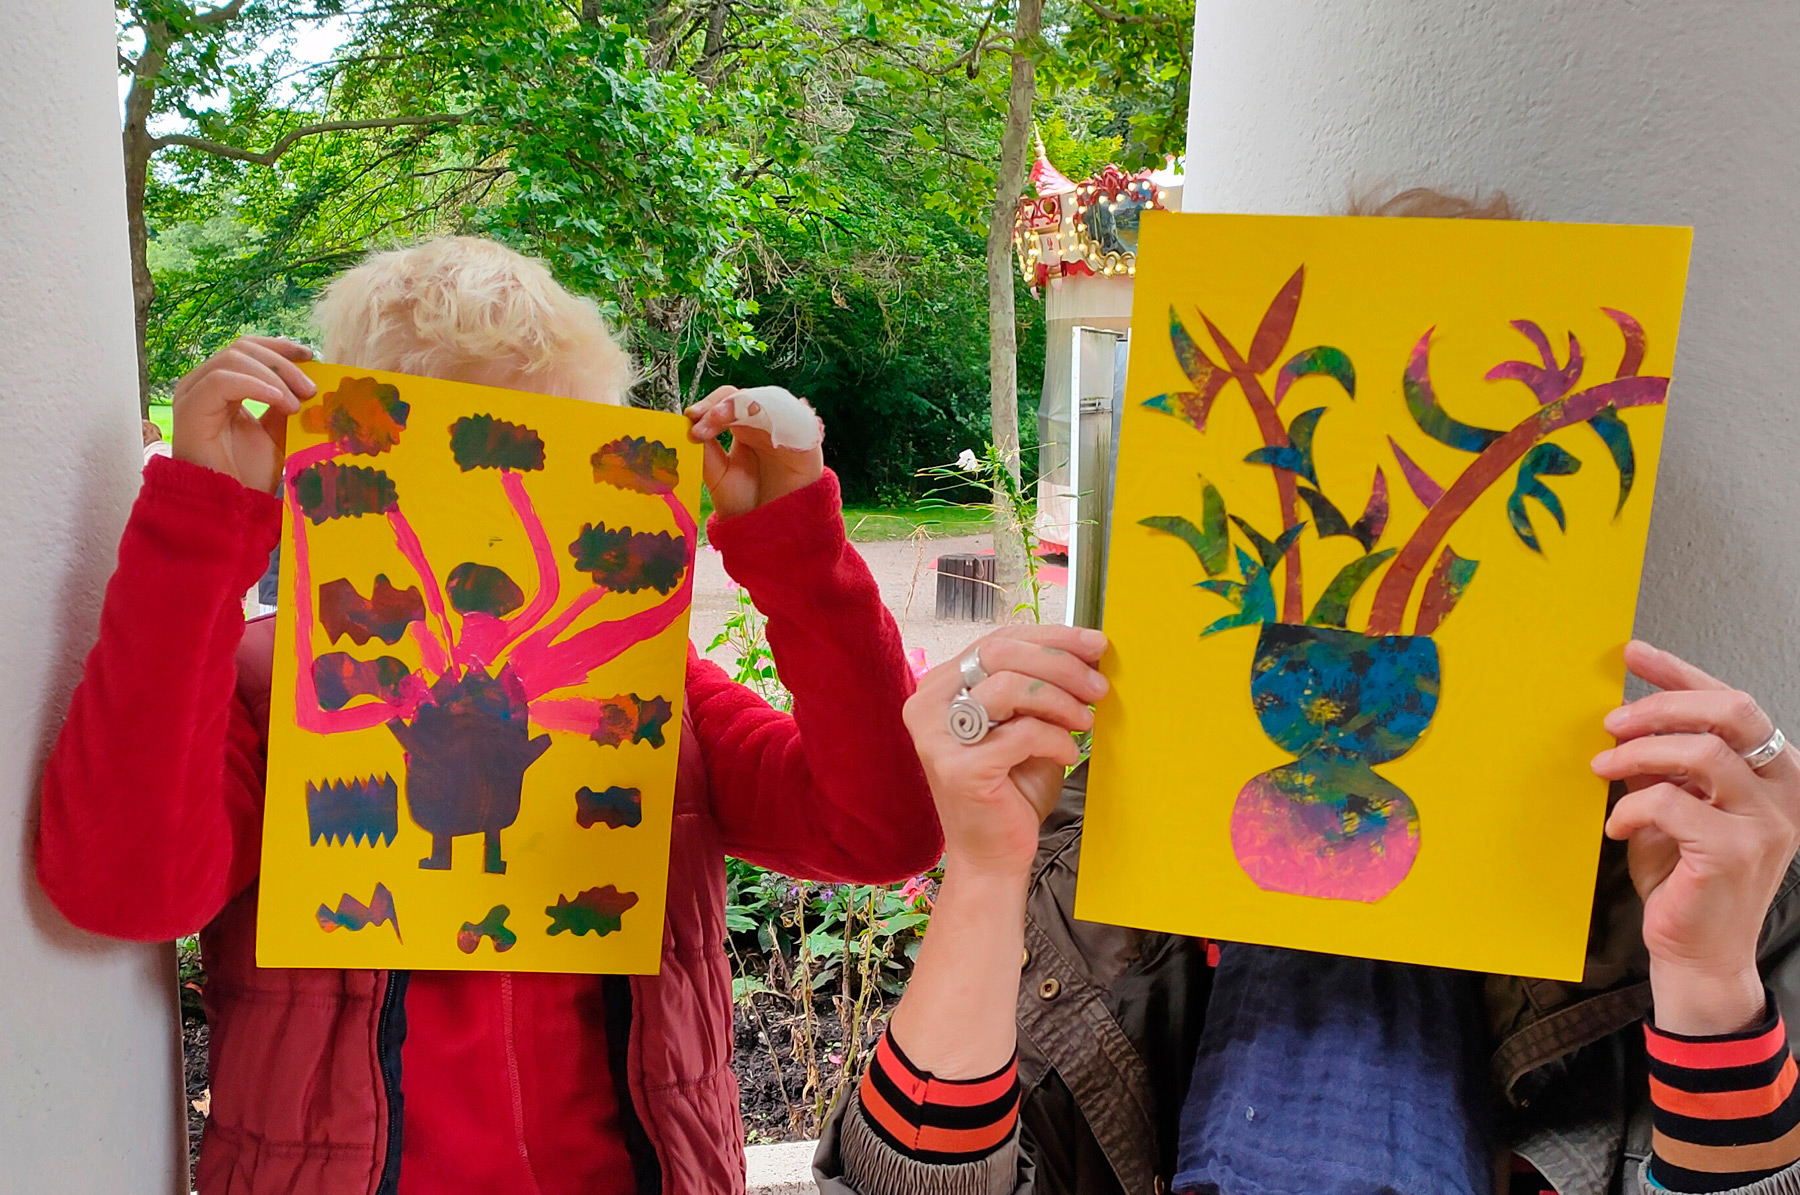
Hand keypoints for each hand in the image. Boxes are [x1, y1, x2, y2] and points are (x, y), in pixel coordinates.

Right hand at [171, 336, 314, 494]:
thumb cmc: (249, 473)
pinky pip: (221, 381)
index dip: (280, 347)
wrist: (230, 506)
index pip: (248, 348)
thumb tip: (309, 382)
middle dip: (282, 363)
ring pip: (233, 359)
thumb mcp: (277, 431)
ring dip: (273, 376)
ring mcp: (192, 394)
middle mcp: (202, 384)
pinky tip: (281, 402)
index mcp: (222, 385)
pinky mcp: (189, 409)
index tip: (311, 356)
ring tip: (296, 404)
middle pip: (243, 348)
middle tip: (310, 389)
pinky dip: (256, 385)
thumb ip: (285, 403)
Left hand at [685, 385, 824, 518]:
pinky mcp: (807, 440)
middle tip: (705, 418)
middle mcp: (763, 424)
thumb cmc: (746, 501)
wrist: (770, 527)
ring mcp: (785, 430)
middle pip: (746, 396)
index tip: (690, 417)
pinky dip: (781, 415)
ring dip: (747, 404)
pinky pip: (799, 417)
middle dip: (724, 404)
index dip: (709, 404)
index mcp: (742, 428)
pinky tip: (761, 424)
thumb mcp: (717, 476)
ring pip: (772, 400)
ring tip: (724, 419)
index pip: (726, 401)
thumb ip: (705, 451)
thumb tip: (688, 425)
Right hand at [902, 624, 1108, 880]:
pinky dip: (1055, 739)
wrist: (993, 856)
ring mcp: (939, 738)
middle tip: (1098, 687)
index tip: (1096, 644)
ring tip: (1085, 722)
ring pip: (1010, 686)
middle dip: (1060, 664)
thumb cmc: (1011, 789)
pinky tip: (1067, 755)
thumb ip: (1039, 685)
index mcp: (940, 687)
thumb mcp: (1025, 723)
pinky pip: (1022, 733)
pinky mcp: (960, 769)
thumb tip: (1087, 648)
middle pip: (1001, 654)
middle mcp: (929, 706)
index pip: (998, 641)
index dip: (1052, 637)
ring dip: (1061, 700)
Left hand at [1592, 640, 1799, 1033]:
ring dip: (1637, 754)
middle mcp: (1783, 792)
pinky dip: (1632, 807)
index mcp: (1774, 773)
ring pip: (1700, 752)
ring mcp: (1766, 823)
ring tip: (1602, 769)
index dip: (1680, 672)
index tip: (1633, 652)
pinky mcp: (1735, 852)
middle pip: (1731, 711)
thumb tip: (1623, 717)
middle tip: (1611, 723)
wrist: (1698, 953)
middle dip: (1661, 705)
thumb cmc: (1683, 877)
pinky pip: (1671, 802)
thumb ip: (1664, 765)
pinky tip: (1617, 825)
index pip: (1733, 702)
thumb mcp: (1673, 807)